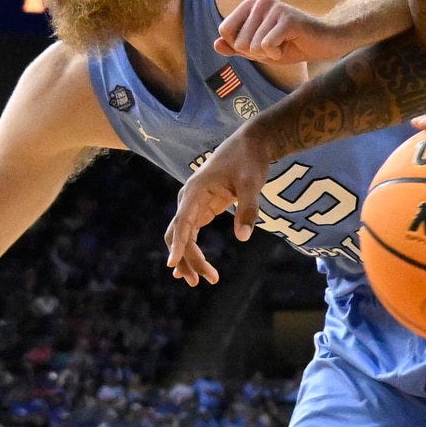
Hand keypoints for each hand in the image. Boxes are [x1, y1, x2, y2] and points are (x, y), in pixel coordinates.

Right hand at [163, 135, 266, 285]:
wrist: (250, 145)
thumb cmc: (249, 161)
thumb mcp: (252, 183)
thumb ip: (248, 209)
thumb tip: (243, 237)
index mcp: (196, 190)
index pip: (183, 222)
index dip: (178, 244)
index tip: (172, 264)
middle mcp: (188, 198)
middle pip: (178, 233)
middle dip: (187, 258)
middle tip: (202, 281)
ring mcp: (192, 204)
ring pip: (181, 235)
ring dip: (187, 258)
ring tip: (196, 282)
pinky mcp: (201, 208)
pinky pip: (189, 232)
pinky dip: (190, 250)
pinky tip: (195, 268)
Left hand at [214, 0, 365, 66]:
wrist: (325, 43)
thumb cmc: (292, 45)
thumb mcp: (259, 50)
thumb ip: (237, 47)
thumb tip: (216, 44)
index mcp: (250, 5)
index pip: (225, 31)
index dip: (241, 47)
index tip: (262, 43)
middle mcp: (260, 1)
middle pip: (239, 42)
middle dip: (257, 53)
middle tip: (278, 44)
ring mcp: (275, 7)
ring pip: (254, 46)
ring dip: (270, 54)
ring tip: (286, 43)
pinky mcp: (287, 18)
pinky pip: (267, 46)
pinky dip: (278, 54)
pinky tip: (292, 44)